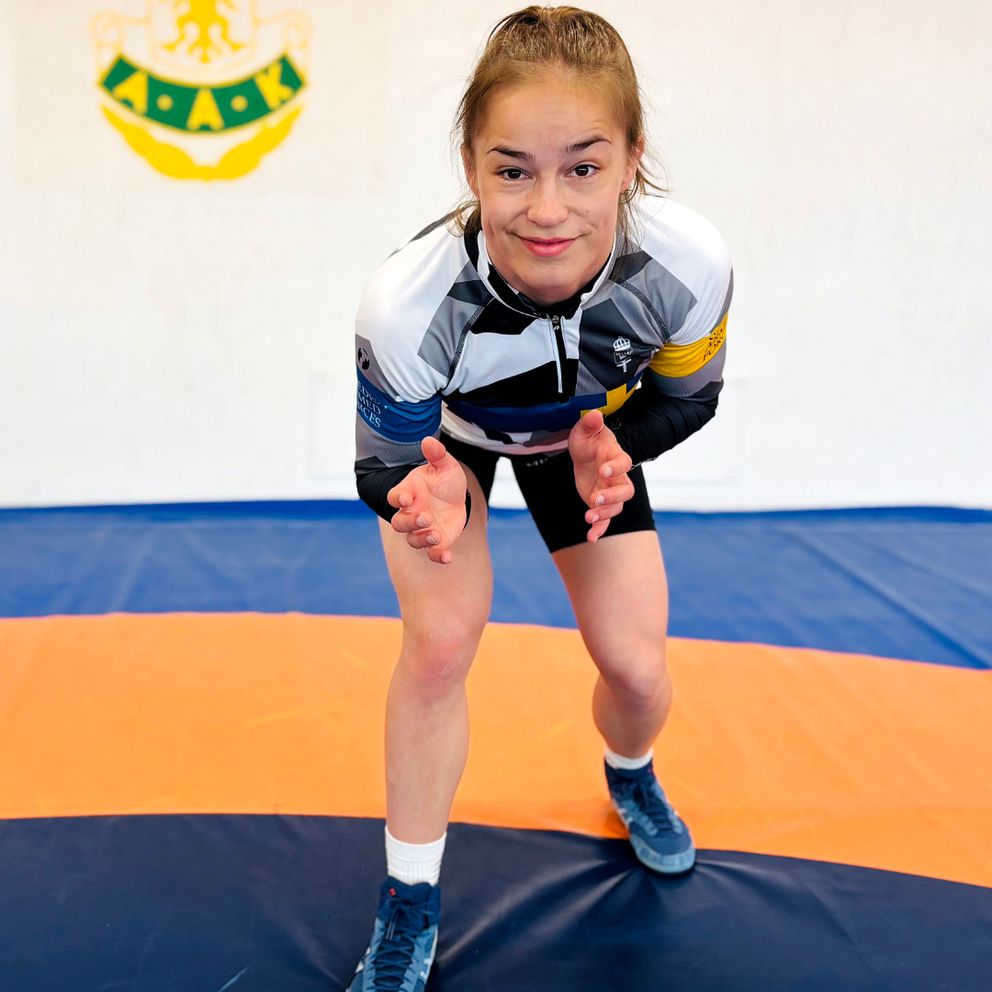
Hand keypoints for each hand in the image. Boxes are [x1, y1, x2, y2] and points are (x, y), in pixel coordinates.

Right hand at [387, 437, 467, 563]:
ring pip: (413, 540)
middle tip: (425, 516)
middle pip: (399, 523)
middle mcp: (412, 513)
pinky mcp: (437, 541)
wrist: (458, 497)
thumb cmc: (445, 480)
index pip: (394, 497)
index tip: (406, 498)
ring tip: (436, 535)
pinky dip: (438, 557)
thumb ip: (437, 454)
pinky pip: (433, 553)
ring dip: (422, 539)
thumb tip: (428, 440)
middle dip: (410, 522)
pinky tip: (448, 557)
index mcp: (409, 493)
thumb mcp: (445, 465)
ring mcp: (423, 529)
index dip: (398, 498)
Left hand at [568, 410, 634, 542]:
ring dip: (604, 514)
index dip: (616, 467)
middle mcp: (617, 477)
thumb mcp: (584, 431)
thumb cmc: (588, 440)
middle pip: (626, 491)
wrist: (586, 454)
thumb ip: (590, 424)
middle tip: (595, 499)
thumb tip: (594, 413)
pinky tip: (591, 538)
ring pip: (617, 508)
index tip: (603, 470)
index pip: (623, 463)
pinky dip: (600, 529)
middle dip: (612, 496)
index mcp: (615, 457)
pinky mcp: (601, 504)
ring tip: (588, 517)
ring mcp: (611, 493)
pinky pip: (605, 520)